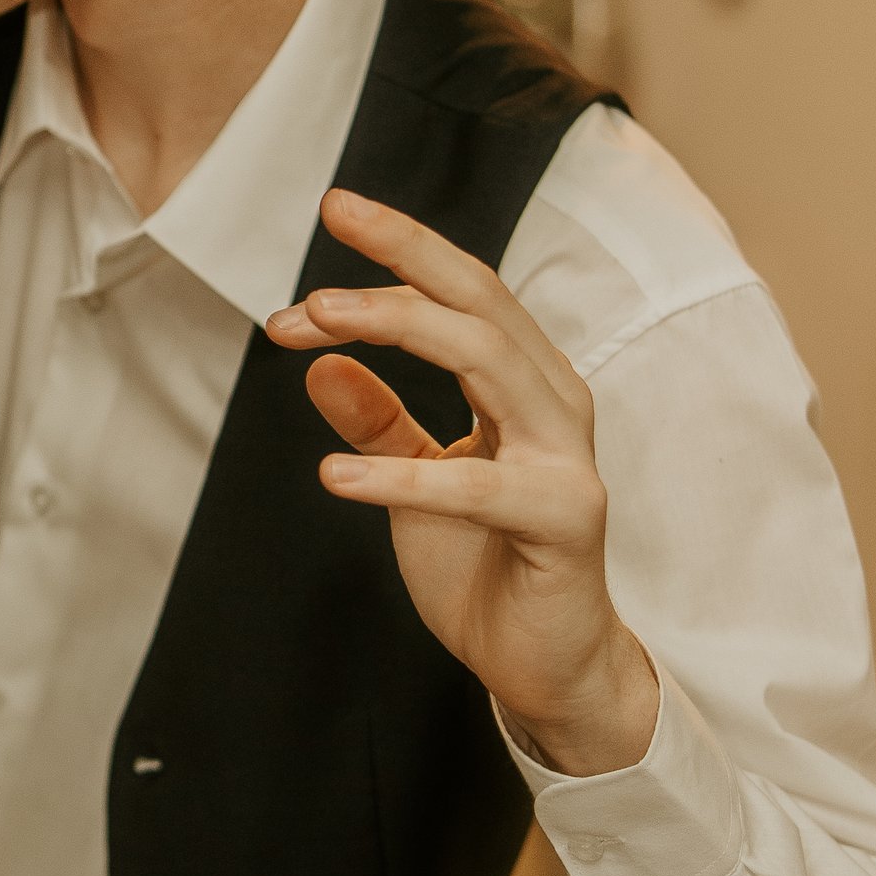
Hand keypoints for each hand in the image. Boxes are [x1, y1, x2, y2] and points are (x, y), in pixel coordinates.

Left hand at [264, 187, 660, 777]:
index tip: (333, 209)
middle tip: (320, 242)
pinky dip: (399, 475)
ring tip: (310, 327)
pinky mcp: (561, 521)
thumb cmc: (490, 565)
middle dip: (397, 265)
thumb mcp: (416, 483)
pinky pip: (477, 486)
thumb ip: (381, 421)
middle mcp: (555, 403)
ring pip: (488, 363)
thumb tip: (320, 363)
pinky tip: (331, 474)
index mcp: (526, 382)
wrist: (547, 666)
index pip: (466, 289)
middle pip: (478, 306)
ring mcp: (566, 460)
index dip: (404, 244)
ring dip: (396, 331)